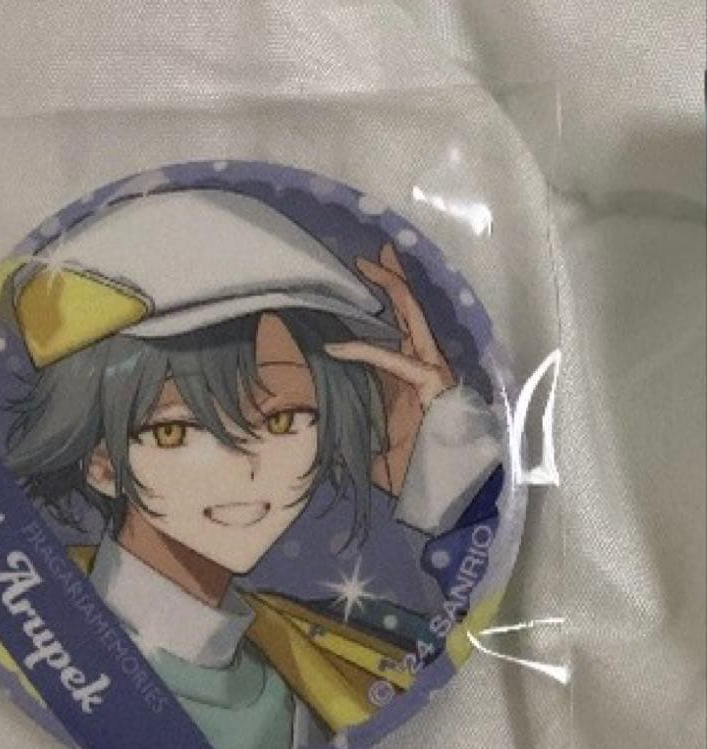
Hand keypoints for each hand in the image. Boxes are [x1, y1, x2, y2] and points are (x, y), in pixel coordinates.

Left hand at [325, 243, 455, 494]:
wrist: (441, 485)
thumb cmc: (410, 463)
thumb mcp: (371, 430)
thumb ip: (351, 414)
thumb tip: (312, 410)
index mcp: (413, 371)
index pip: (401, 324)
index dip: (387, 297)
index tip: (365, 275)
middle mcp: (426, 363)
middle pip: (409, 310)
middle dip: (390, 279)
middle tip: (368, 256)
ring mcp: (433, 370)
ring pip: (411, 319)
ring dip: (389, 290)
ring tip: (367, 268)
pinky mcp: (432, 385)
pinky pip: (394, 362)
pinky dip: (364, 353)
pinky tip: (336, 348)